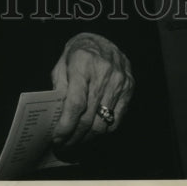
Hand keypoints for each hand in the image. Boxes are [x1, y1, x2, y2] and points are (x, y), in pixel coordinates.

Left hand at [50, 32, 133, 147]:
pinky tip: (93, 132)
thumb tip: (57, 118)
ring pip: (103, 123)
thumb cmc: (78, 54)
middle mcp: (104, 72)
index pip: (76, 104)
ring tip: (77, 142)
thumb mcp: (62, 65)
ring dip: (88, 138)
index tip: (57, 139)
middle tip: (65, 146)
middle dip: (74, 137)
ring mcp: (119, 80)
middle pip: (88, 117)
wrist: (103, 39)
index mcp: (83, 63)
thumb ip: (59, 89)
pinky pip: (117, 120)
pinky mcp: (129, 87)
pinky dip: (104, 130)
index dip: (66, 126)